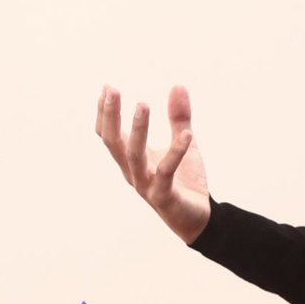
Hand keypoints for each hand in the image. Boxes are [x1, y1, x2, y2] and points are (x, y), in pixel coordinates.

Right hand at [96, 84, 210, 244]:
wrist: (199, 218)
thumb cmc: (185, 181)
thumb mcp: (183, 143)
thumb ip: (179, 117)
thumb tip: (178, 85)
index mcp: (132, 160)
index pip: (109, 135)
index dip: (105, 113)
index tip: (107, 88)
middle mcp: (133, 172)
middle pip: (113, 142)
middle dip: (111, 116)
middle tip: (112, 90)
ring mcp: (146, 185)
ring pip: (134, 155)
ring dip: (137, 129)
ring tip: (143, 104)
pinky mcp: (164, 196)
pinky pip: (167, 171)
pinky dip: (176, 151)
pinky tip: (187, 134)